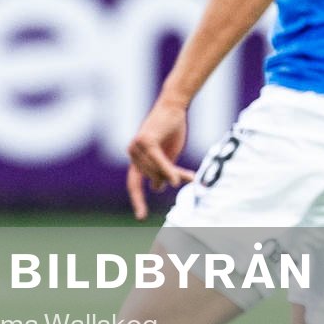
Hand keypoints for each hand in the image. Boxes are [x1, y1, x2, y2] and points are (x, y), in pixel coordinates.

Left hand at [126, 97, 194, 220]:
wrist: (173, 106)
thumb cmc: (170, 129)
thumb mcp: (166, 154)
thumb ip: (161, 170)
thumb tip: (156, 188)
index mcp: (136, 158)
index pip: (134, 183)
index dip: (137, 200)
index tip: (140, 217)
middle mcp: (133, 153)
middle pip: (153, 177)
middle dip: (171, 179)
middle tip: (190, 178)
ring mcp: (137, 147)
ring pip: (157, 171)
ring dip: (174, 173)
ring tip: (191, 175)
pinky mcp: (147, 141)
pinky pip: (159, 162)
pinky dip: (168, 170)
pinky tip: (177, 180)